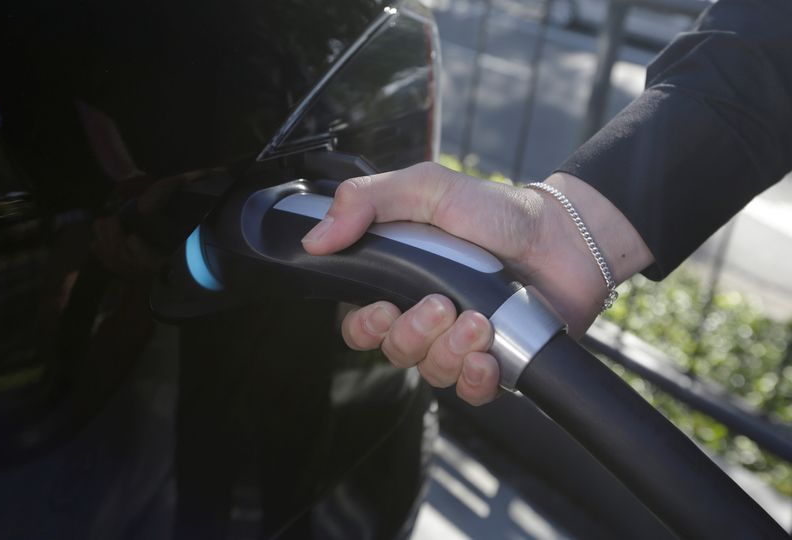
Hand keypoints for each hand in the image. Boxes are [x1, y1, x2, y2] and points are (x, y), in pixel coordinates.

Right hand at [302, 162, 652, 404]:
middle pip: (393, 351)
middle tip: (440, 304)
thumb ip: (367, 202)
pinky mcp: (495, 365)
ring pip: (431, 371)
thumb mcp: (427, 189)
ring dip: (450, 349)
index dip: (363, 326)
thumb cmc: (495, 212)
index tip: (382, 307)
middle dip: (412, 333)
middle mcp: (426, 317)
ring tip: (478, 319)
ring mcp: (461, 343)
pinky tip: (487, 356)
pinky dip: (475, 378)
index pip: (360, 323)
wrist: (563, 236)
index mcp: (402, 280)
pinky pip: (470, 392)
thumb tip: (315, 237)